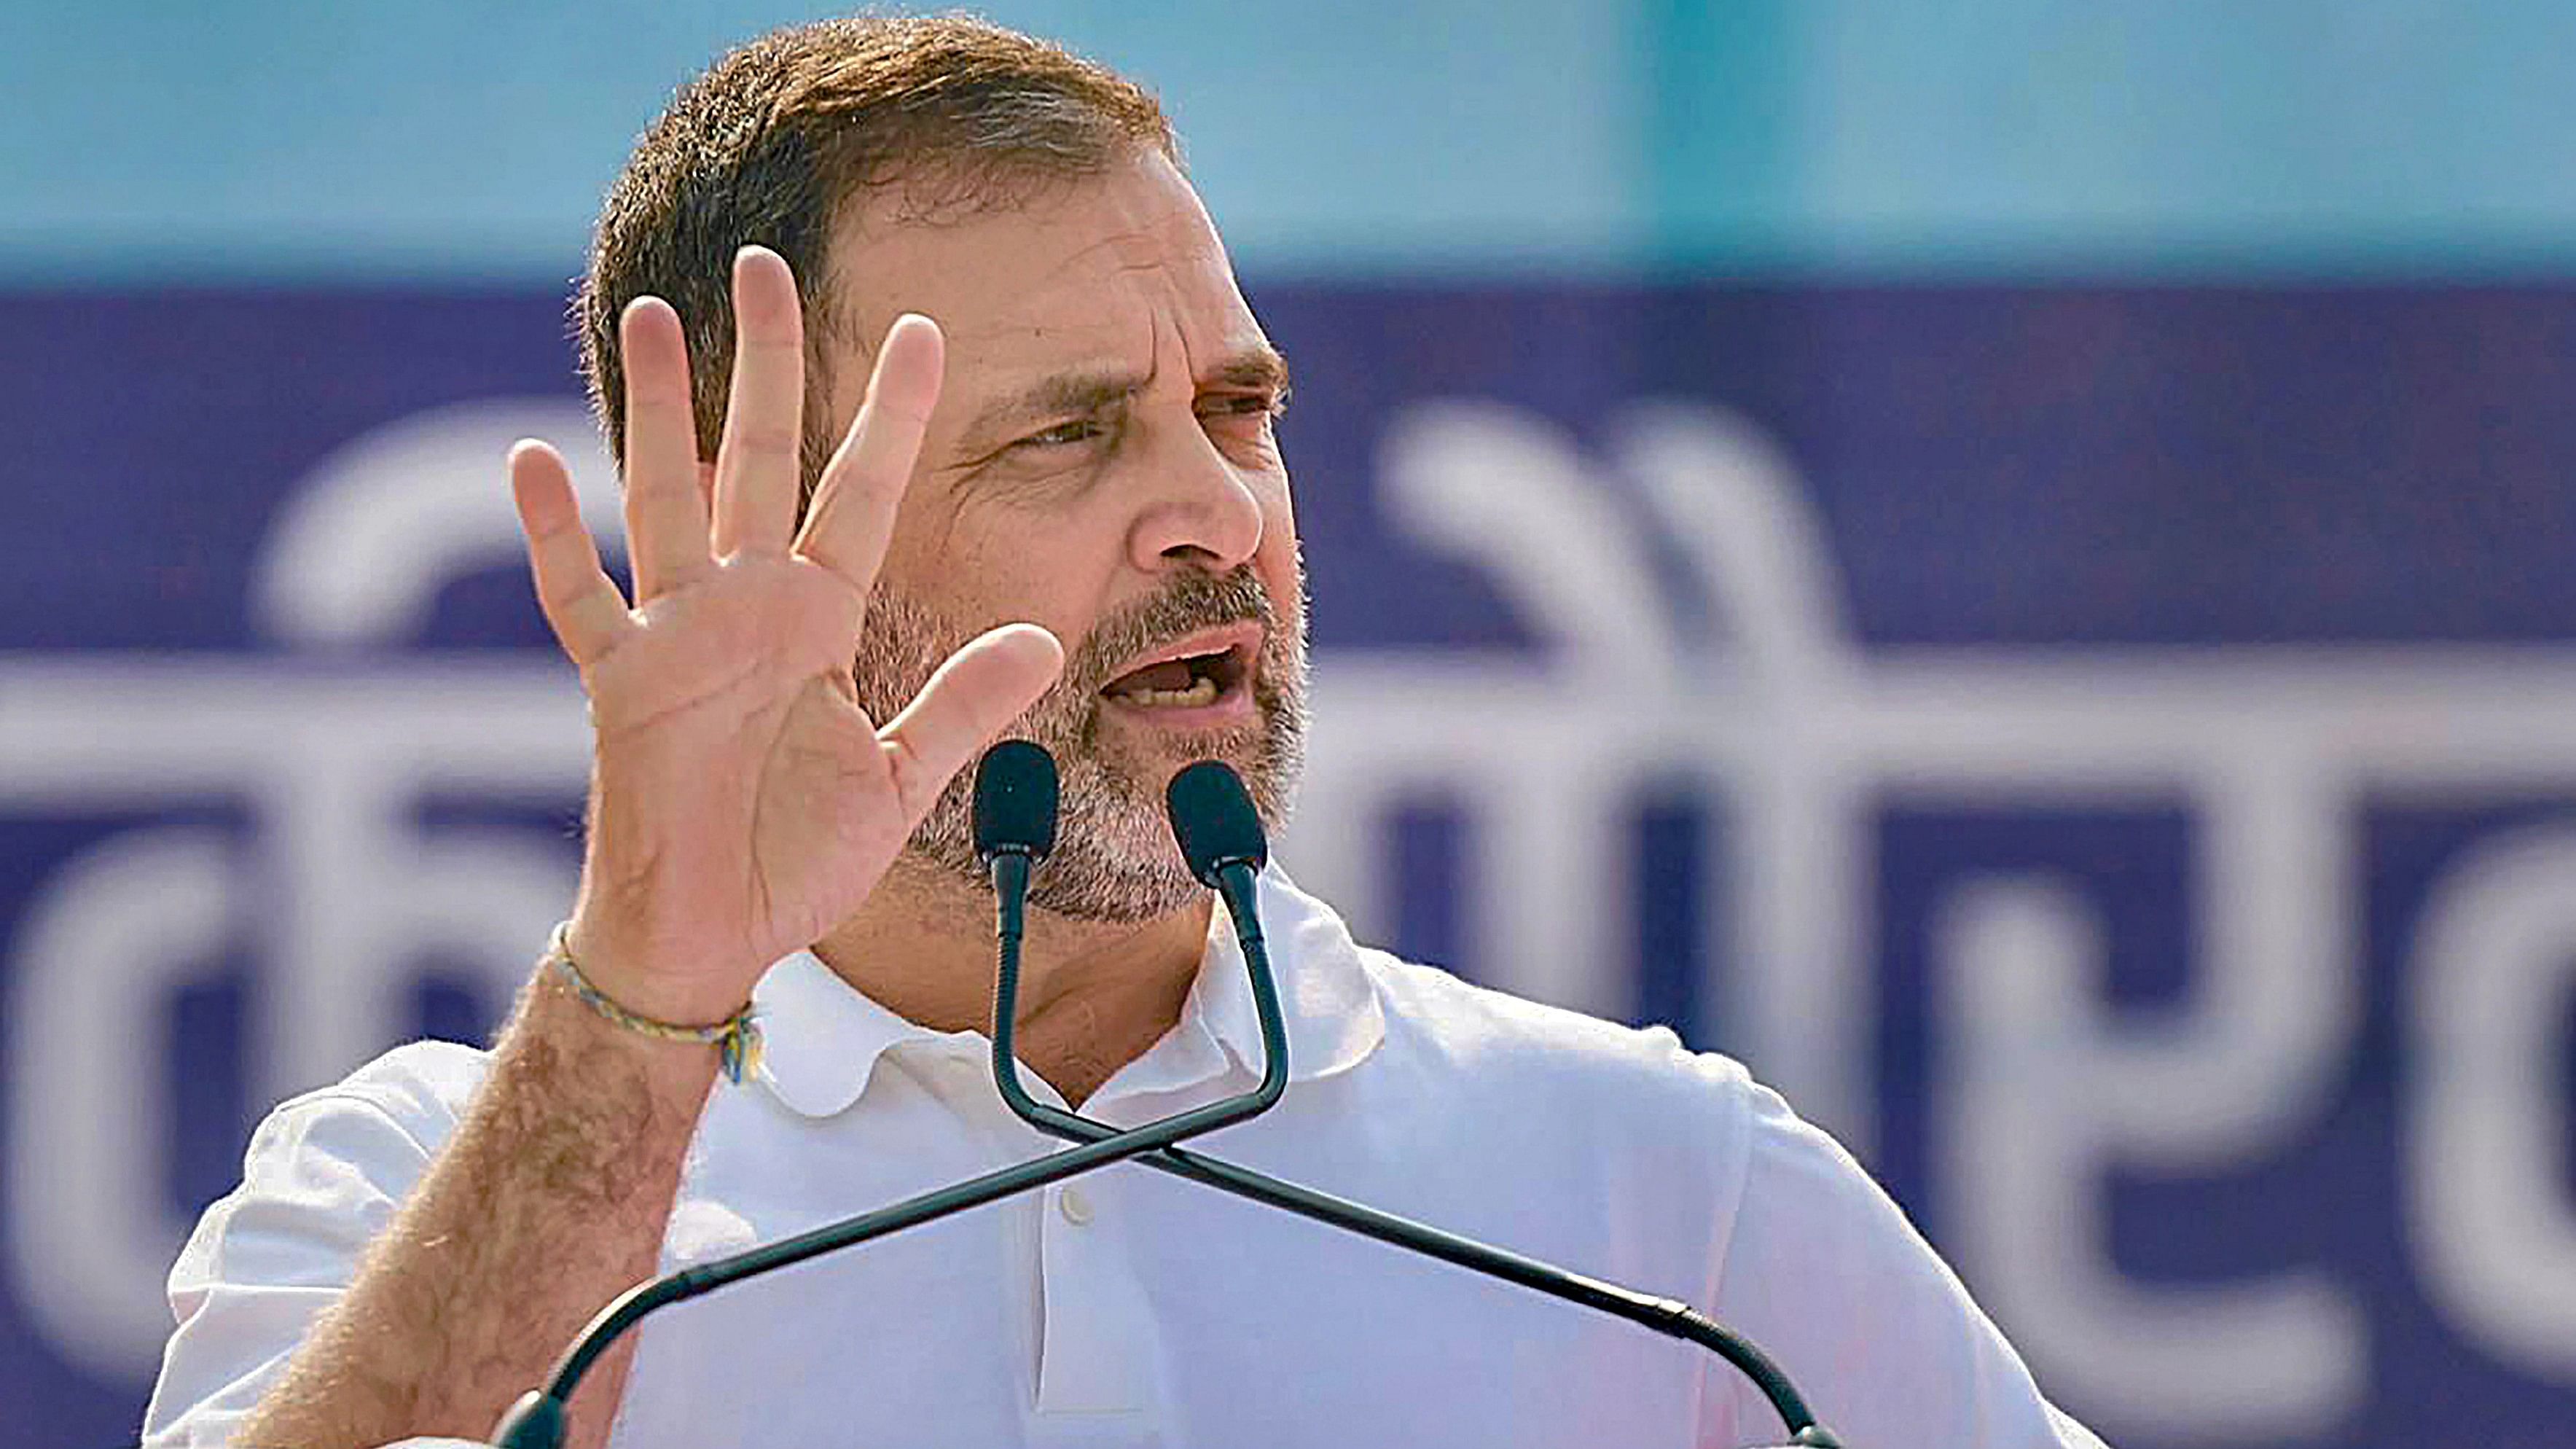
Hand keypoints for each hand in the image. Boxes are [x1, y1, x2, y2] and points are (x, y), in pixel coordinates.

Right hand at [507, 245, 1062, 1023]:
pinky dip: (551, 535)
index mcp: (820, 620)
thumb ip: (963, 705)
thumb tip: (1043, 638)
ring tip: (646, 313)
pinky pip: (578, 596)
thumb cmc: (797, 860)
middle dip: (764, 365)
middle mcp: (748, 607)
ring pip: (663, 495)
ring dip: (653, 408)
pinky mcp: (618, 683)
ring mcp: (678, 636)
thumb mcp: (901, 780)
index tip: (924, 333)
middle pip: (758, 459)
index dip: (892, 417)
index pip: (863, 494)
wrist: (714, 936)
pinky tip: (531, 458)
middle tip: (764, 265)